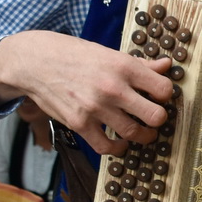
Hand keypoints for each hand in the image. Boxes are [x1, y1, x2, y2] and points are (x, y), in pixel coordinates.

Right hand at [0, 31, 173, 155]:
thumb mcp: (109, 53)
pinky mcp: (80, 124)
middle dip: (159, 120)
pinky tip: (119, 142)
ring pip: (134, 134)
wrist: (35, 62)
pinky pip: (107, 147)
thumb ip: (140, 64)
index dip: (165, 95)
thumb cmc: (74, 55)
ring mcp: (96, 108)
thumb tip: (167, 65)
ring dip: (143, 136)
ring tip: (141, 132)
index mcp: (124, 66)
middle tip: (154, 118)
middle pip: (155, 116)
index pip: (164, 89)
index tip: (159, 97)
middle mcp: (113, 88)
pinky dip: (118, 148)